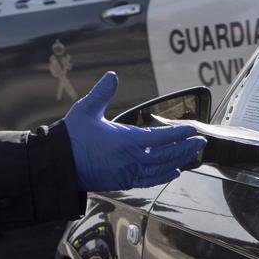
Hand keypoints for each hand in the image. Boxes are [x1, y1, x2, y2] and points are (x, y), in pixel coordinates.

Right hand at [63, 73, 206, 190]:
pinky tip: (173, 172)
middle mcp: (130, 160)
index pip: (161, 137)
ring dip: (179, 161)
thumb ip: (101, 92)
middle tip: (201, 142)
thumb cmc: (71, 136)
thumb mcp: (86, 110)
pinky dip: (163, 176)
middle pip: (166, 155)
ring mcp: (127, 173)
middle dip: (186, 148)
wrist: (58, 165)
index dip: (180, 133)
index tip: (194, 129)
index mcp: (125, 141)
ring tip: (193, 155)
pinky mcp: (122, 182)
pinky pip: (149, 181)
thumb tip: (112, 75)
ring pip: (161, 169)